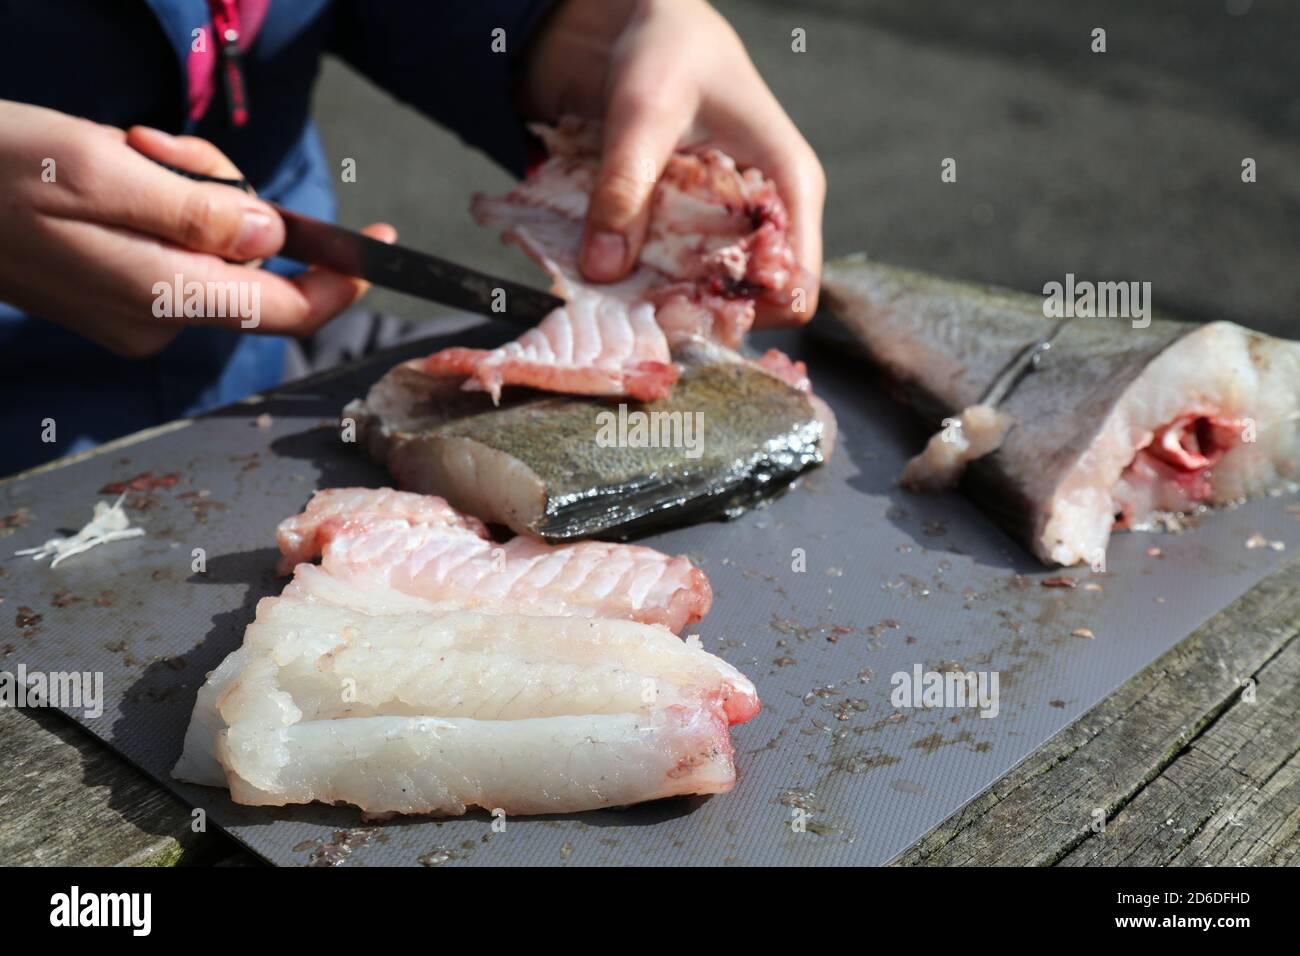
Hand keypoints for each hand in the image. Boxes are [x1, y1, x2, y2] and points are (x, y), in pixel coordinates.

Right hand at [0, 100, 393, 357]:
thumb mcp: (105, 169)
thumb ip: (199, 208)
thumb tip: (275, 234)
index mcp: (163, 298)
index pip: (288, 309)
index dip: (343, 280)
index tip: (381, 241)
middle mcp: (160, 321)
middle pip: (251, 261)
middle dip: (228, 195)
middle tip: (160, 147)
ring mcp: (138, 313)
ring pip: (214, 246)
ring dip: (188, 187)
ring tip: (124, 150)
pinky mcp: (118, 295)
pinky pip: (176, 247)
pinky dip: (162, 201)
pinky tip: (112, 170)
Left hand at [518, 0, 825, 324]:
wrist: (652, 30)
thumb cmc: (667, 54)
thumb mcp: (641, 112)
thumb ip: (624, 187)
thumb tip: (604, 271)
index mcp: (790, 184)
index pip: (797, 284)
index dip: (747, 312)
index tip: (682, 309)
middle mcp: (776, 213)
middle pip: (757, 302)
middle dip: (703, 315)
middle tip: (643, 309)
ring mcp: (742, 224)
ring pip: (722, 294)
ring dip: (677, 304)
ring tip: (629, 294)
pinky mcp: (709, 228)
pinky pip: (693, 275)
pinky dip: (661, 283)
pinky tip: (626, 272)